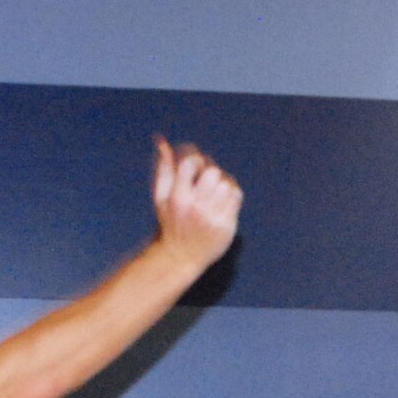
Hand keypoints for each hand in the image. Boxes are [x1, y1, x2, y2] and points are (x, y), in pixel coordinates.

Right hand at [152, 135, 241, 270]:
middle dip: (209, 170)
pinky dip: (231, 191)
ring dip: (221, 181)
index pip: (190, 163)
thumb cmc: (170, 221)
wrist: (181, 256)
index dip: (194, 157)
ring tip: (213, 190)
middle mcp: (195, 208)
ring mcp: (212, 217)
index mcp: (177, 198)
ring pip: (226, 182)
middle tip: (205, 177)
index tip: (194, 163)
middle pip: (212, 171)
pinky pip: (236, 195)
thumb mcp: (161, 196)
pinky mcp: (226, 225)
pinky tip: (222, 198)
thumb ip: (164, 168)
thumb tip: (162, 141)